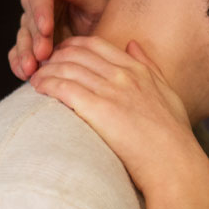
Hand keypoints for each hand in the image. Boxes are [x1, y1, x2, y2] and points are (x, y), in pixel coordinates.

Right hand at [9, 0, 110, 79]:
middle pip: (29, 19)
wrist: (107, 30)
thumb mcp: (95, 0)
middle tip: (43, 54)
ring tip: (31, 69)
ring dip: (25, 54)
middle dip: (35, 38)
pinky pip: (19, 53)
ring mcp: (31, 24)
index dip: (41, 12)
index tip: (47, 28)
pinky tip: (25, 74)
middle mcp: (36, 3)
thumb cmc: (102, 10)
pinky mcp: (30, 43)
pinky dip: (19, 63)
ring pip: (23, 37)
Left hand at [29, 36, 208, 208]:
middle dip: (54, 56)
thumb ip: (149, 66)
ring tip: (35, 79)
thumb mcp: (167, 93)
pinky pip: (63, 87)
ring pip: (66, 68)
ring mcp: (111, 91)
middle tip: (42, 67)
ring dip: (46, 70)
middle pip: (76, 53)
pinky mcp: (99, 109)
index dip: (72, 46)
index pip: (96, 45)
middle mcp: (123, 76)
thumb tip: (132, 44)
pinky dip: (47, 84)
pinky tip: (38, 89)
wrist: (173, 164)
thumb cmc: (173, 136)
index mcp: (138, 71)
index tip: (60, 54)